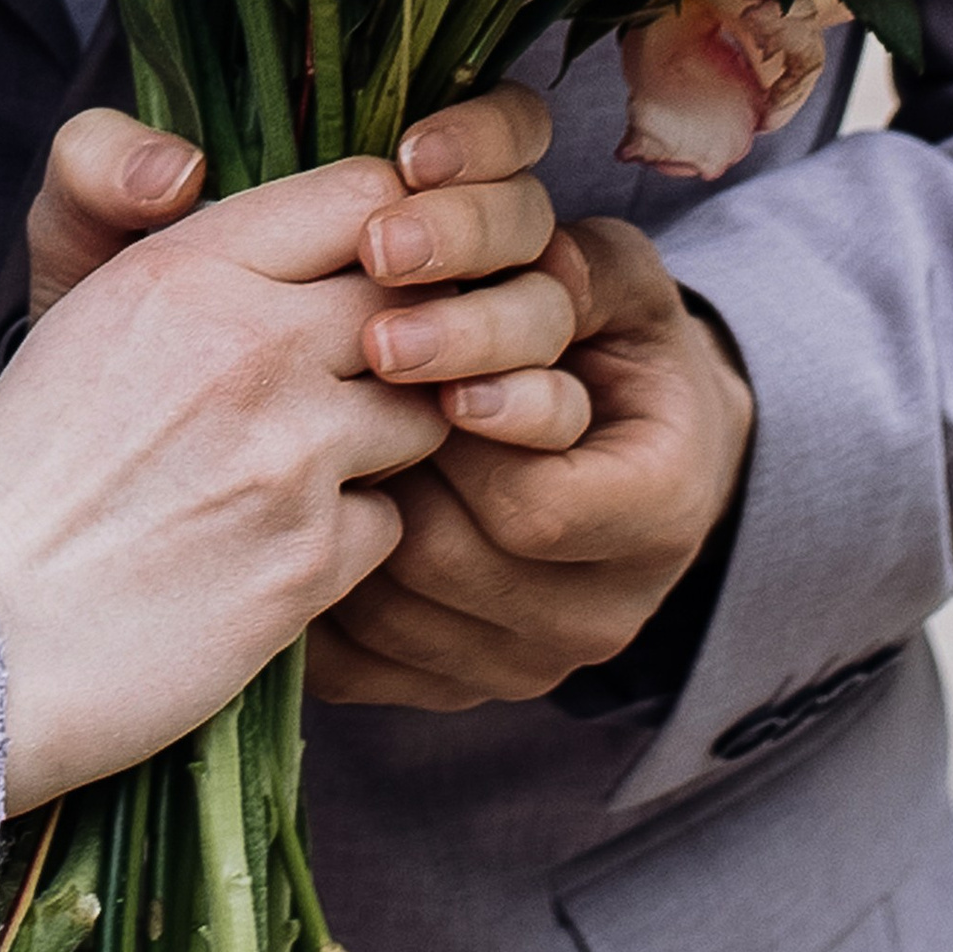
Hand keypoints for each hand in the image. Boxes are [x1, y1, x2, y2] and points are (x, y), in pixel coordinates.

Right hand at [0, 93, 577, 812]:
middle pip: (416, 302)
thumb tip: (289, 226)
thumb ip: (194, 254)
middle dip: (401, 340)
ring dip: (383, 443)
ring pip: (424, 414)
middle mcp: (250, 344)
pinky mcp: (312, 558)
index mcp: (182, 269)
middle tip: (352, 380)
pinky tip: (274, 550)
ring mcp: (291, 454)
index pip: (362, 196)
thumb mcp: (82, 317)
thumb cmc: (20, 477)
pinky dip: (349, 538)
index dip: (385, 234)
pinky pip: (392, 521)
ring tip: (300, 471)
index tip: (367, 274)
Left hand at [307, 217, 755, 711]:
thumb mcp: (616, 285)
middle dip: (378, 463)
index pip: (533, 503)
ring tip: (306, 439)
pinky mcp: (455, 688)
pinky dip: (311, 586)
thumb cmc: (614, 343)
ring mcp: (526, 664)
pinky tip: (292, 508)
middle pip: (444, 557)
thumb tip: (472, 263)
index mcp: (661, 515)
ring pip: (386, 610)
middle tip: (320, 390)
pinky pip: (351, 659)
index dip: (452, 425)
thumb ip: (564, 271)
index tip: (387, 348)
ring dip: (334, 519)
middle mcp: (602, 614)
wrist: (632, 447)